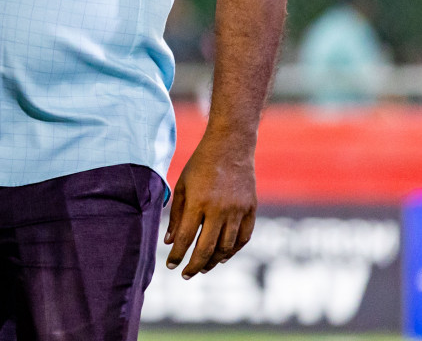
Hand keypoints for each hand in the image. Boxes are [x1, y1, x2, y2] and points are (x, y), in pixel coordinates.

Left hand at [163, 132, 257, 278]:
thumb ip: (176, 215)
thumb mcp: (182, 186)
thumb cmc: (200, 165)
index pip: (186, 238)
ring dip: (214, 261)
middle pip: (206, 248)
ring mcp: (238, 211)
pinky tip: (223, 256)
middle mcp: (219, 210)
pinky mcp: (251, 209)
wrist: (230, 146)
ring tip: (203, 267)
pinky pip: (244, 238)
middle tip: (186, 275)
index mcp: (198, 202)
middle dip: (195, 265)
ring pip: (226, 247)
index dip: (177, 255)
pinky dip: (234, 250)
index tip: (171, 265)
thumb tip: (170, 241)